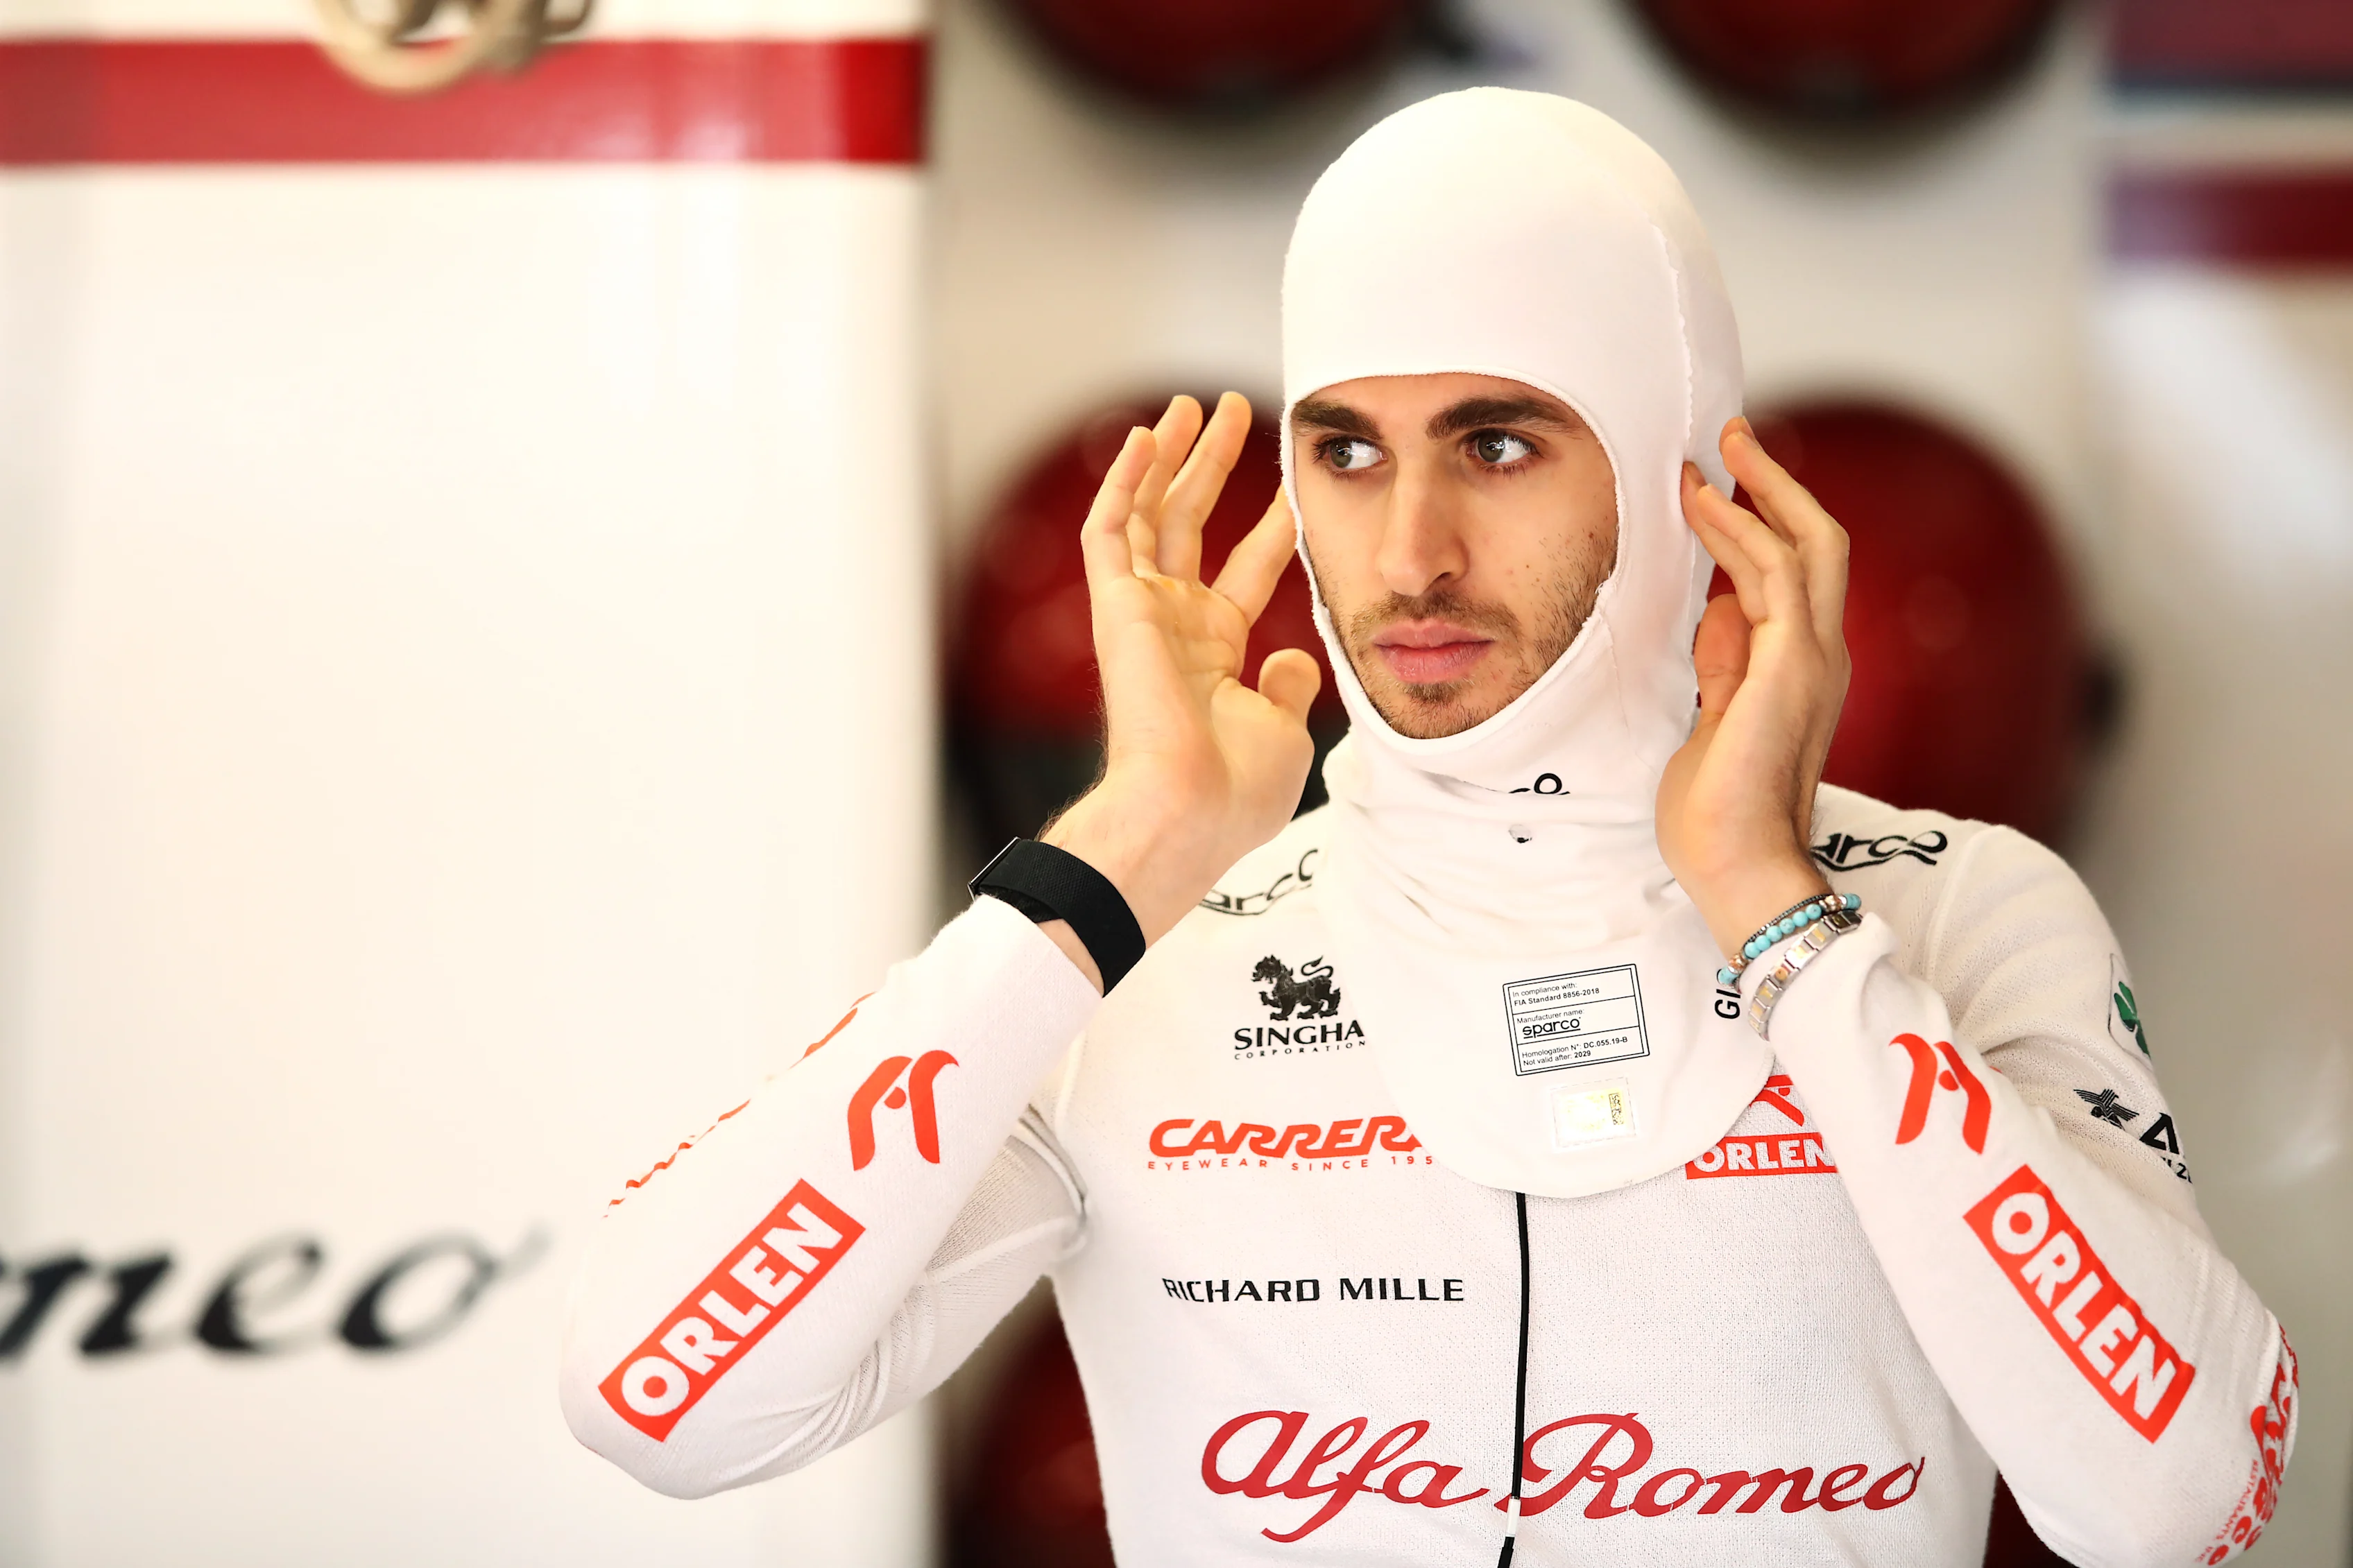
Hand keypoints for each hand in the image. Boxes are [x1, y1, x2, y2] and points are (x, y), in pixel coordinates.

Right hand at [1037, 393, 1321, 986]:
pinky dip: (1125, 482)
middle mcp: (1175, 627)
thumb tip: (1296, 658)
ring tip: (1188, 405)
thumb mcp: (1287, 732)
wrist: (1189, 813)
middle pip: (1193, 526)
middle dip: (1212, 466)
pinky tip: (1144, 436)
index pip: (1246, 571)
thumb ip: (1290, 685)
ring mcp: (1143, 615)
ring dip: (1168, 458)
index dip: (1272, 525)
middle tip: (1231, 411)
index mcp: (1215, 656)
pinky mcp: (1116, 608)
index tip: (1296, 485)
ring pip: (1150, 515)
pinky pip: (1111, 531)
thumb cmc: (1235, 794)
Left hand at [1656, 417, 1850, 959]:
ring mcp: (1812, 660)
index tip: (1721, 485)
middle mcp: (1821, 655)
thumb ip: (1725, 665)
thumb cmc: (1719, 811)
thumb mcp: (1714, 720)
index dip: (1764, 519)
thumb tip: (1717, 612)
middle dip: (1777, 483)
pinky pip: (1774, 578)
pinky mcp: (1789, 668)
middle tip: (1732, 439)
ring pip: (1806, 544)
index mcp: (1805, 668)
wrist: (1738, 868)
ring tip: (1711, 457)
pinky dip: (1739, 532)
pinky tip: (1703, 506)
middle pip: (1820, 540)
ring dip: (1756, 492)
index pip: (1797, 573)